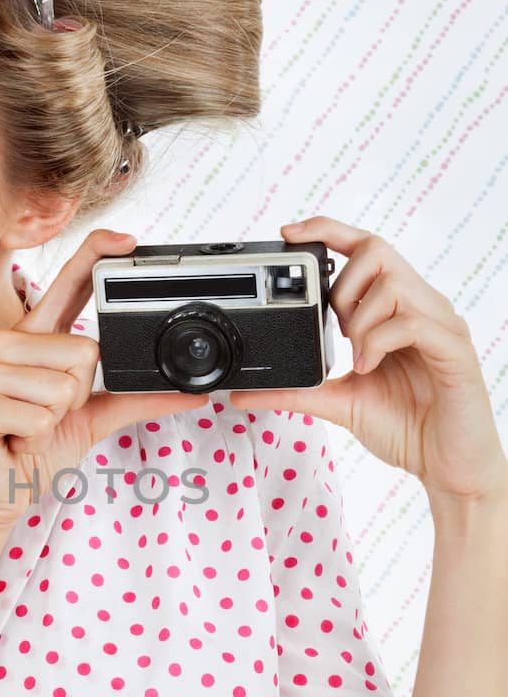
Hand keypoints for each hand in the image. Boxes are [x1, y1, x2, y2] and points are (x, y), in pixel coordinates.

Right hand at [0, 228, 211, 536]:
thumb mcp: (92, 419)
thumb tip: (190, 394)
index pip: (65, 284)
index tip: (126, 239)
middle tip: (47, 416)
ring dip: (56, 420)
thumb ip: (135, 399)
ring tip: (29, 428)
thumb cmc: (35, 450)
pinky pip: (40, 415)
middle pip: (82, 351)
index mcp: (31, 338)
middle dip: (77, 397)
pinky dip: (37, 437)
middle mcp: (1, 344)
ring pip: (62, 386)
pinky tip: (13, 439)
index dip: (93, 256)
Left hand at [228, 216, 507, 507]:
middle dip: (342, 285)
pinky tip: (370, 368)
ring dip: (360, 320)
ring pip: (393, 284)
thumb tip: (242, 394)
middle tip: (334, 328)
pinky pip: (413, 322)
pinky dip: (379, 341)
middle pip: (378, 250)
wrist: (448, 465)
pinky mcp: (454, 349)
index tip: (289, 233)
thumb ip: (296, 391)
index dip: (328, 231)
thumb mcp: (339, 403)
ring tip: (358, 358)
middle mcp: (422, 307)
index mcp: (398, 310)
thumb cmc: (407, 427)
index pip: (367, 250)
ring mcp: (441, 325)